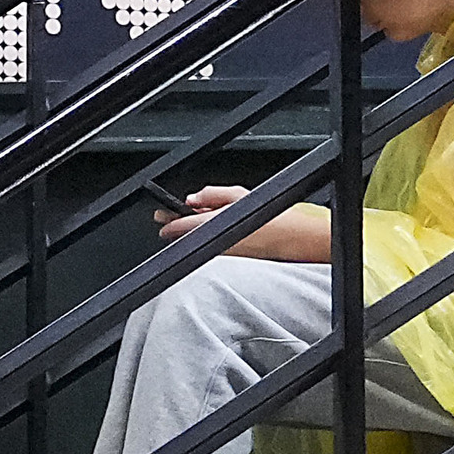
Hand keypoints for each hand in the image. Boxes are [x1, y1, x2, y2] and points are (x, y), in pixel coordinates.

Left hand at [159, 181, 331, 263]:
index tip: (161, 217)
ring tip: (195, 218)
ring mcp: (221, 253)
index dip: (168, 221)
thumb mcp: (240, 194)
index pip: (181, 225)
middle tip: (168, 217)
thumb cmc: (271, 216)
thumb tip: (193, 198)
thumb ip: (212, 194)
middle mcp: (214, 242)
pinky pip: (212, 247)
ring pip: (199, 241)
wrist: (293, 239)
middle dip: (178, 225)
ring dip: (193, 231)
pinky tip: (214, 229)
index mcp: (214, 223)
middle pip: (186, 235)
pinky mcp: (230, 259)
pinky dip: (208, 237)